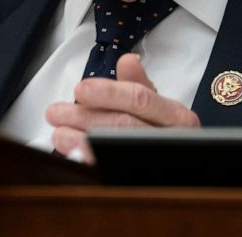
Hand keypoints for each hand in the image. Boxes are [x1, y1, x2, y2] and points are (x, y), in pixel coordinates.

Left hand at [45, 53, 200, 162]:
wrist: (185, 171)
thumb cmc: (167, 133)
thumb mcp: (159, 106)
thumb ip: (139, 84)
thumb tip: (126, 60)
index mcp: (176, 116)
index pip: (141, 99)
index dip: (109, 93)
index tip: (81, 89)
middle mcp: (171, 140)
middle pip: (125, 125)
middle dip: (87, 117)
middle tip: (56, 113)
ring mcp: (158, 164)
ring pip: (117, 151)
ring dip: (83, 142)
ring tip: (59, 134)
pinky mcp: (142, 181)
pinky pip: (113, 172)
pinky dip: (92, 163)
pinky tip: (73, 155)